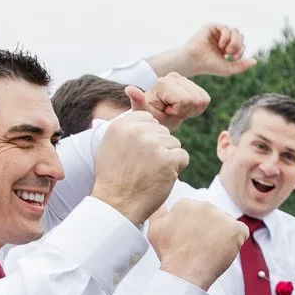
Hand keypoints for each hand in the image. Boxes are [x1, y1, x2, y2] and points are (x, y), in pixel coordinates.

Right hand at [93, 111, 191, 226]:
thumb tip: (133, 90)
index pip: (149, 119)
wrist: (117, 204)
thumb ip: (126, 121)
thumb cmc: (114, 177)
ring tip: (150, 172)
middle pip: (163, 132)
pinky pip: (183, 156)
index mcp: (122, 124)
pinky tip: (160, 177)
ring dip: (168, 159)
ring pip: (174, 144)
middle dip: (159, 149)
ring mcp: (153, 144)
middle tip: (143, 167)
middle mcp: (137, 131)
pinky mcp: (168, 159)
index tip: (137, 154)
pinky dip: (177, 169)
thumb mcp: (111, 143)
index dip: (148, 138)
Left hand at [128, 72, 210, 125]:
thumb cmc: (151, 116)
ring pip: (202, 99)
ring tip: (177, 110)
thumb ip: (138, 101)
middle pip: (195, 99)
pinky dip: (196, 108)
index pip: (185, 100)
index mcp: (163, 82)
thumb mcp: (144, 113)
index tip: (166, 112)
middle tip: (172, 112)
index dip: (178, 111)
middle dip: (185, 110)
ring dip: (191, 109)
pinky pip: (205, 98)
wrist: (157, 117)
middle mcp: (174, 76)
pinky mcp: (192, 84)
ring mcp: (184, 79)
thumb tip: (129, 89)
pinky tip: (184, 108)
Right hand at [147, 195, 249, 289]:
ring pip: (226, 223)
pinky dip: (236, 241)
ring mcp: (221, 216)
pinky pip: (241, 231)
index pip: (196, 212)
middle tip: (200, 247)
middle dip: (208, 229)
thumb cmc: (169, 253)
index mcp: (187, 203)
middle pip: (212, 216)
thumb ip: (159, 211)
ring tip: (210, 250)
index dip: (194, 228)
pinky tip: (224, 250)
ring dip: (221, 235)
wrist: (184, 273)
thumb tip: (162, 201)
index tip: (190, 240)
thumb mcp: (155, 228)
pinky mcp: (236, 229)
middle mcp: (205, 205)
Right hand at [153, 22, 254, 79]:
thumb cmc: (209, 66)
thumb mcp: (229, 69)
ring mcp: (217, 32)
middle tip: (230, 53)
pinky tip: (221, 45)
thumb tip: (255, 61)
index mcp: (227, 47)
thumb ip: (242, 66)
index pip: (241, 43)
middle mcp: (222, 38)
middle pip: (239, 35)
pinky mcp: (211, 27)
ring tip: (227, 50)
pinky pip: (225, 27)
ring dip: (234, 41)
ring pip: (234, 30)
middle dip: (238, 45)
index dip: (241, 50)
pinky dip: (227, 36)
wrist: (194, 61)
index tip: (235, 58)